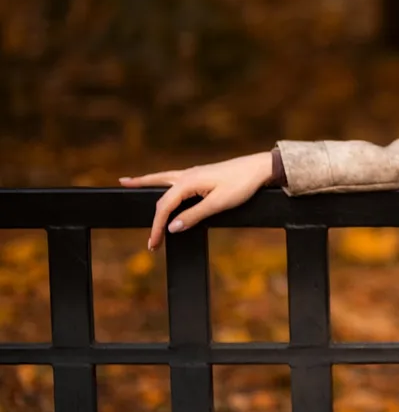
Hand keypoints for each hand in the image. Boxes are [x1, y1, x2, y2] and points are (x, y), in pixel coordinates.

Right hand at [118, 151, 273, 250]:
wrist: (260, 168)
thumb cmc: (242, 184)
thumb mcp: (219, 204)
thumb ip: (194, 215)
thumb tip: (172, 227)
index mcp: (188, 182)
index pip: (164, 207)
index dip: (157, 227)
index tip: (153, 244)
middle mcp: (186, 175)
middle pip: (160, 197)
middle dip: (154, 219)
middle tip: (149, 241)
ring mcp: (193, 173)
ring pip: (162, 179)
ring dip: (144, 182)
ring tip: (126, 182)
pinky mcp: (200, 174)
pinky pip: (173, 178)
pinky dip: (160, 180)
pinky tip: (159, 181)